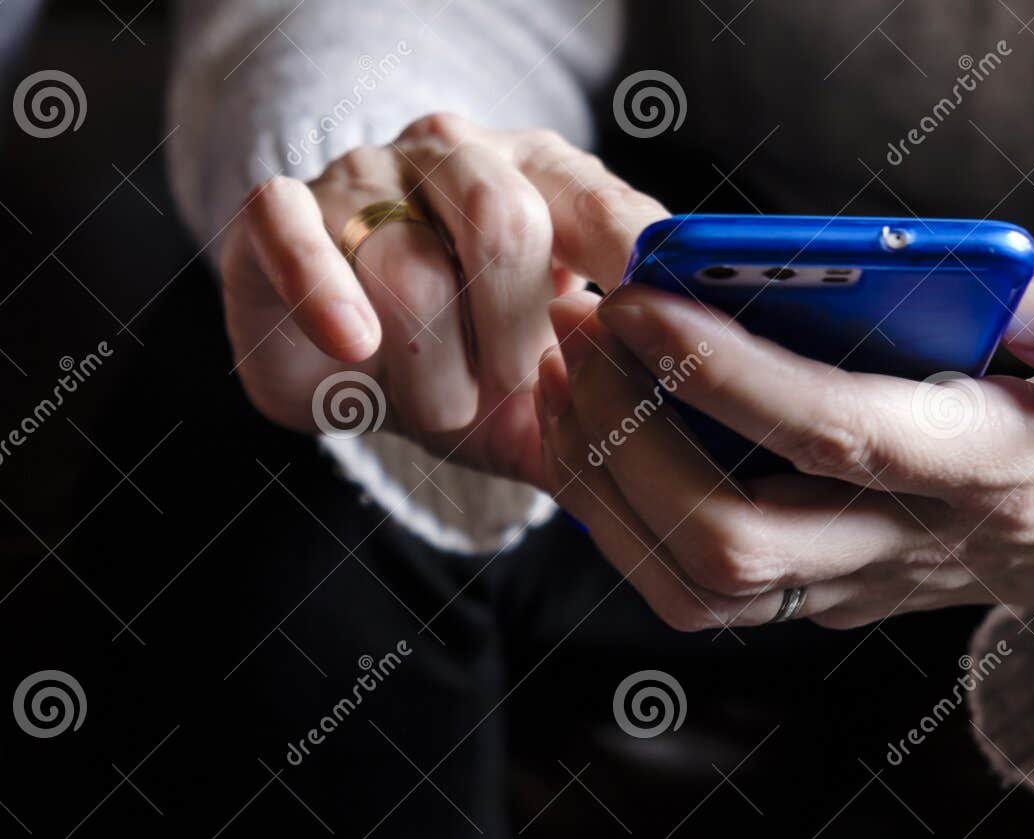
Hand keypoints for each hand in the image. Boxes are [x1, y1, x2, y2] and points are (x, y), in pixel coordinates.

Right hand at [219, 114, 666, 487]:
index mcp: (543, 180)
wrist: (347, 360)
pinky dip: (325, 296)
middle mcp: (458, 157)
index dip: (631, 266)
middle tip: (513, 385)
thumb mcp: (547, 392)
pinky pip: (295, 234)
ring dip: (431, 368)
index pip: (601, 206)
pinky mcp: (282, 212)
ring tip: (442, 403)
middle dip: (513, 333)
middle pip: (503, 221)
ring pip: (406, 264)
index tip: (658, 327)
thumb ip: (611, 398)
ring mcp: (365, 176)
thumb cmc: (469, 365)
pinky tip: (354, 346)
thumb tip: (687, 422)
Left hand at [534, 272, 1033, 629]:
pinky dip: (631, 518)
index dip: (732, 375)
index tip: (641, 300)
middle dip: (631, 444)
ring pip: (700, 586)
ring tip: (569, 378)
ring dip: (611, 491)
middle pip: (735, 542)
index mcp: (996, 470)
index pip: (844, 434)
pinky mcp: (838, 590)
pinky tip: (605, 430)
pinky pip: (706, 589)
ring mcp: (867, 580)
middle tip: (582, 334)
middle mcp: (916, 542)